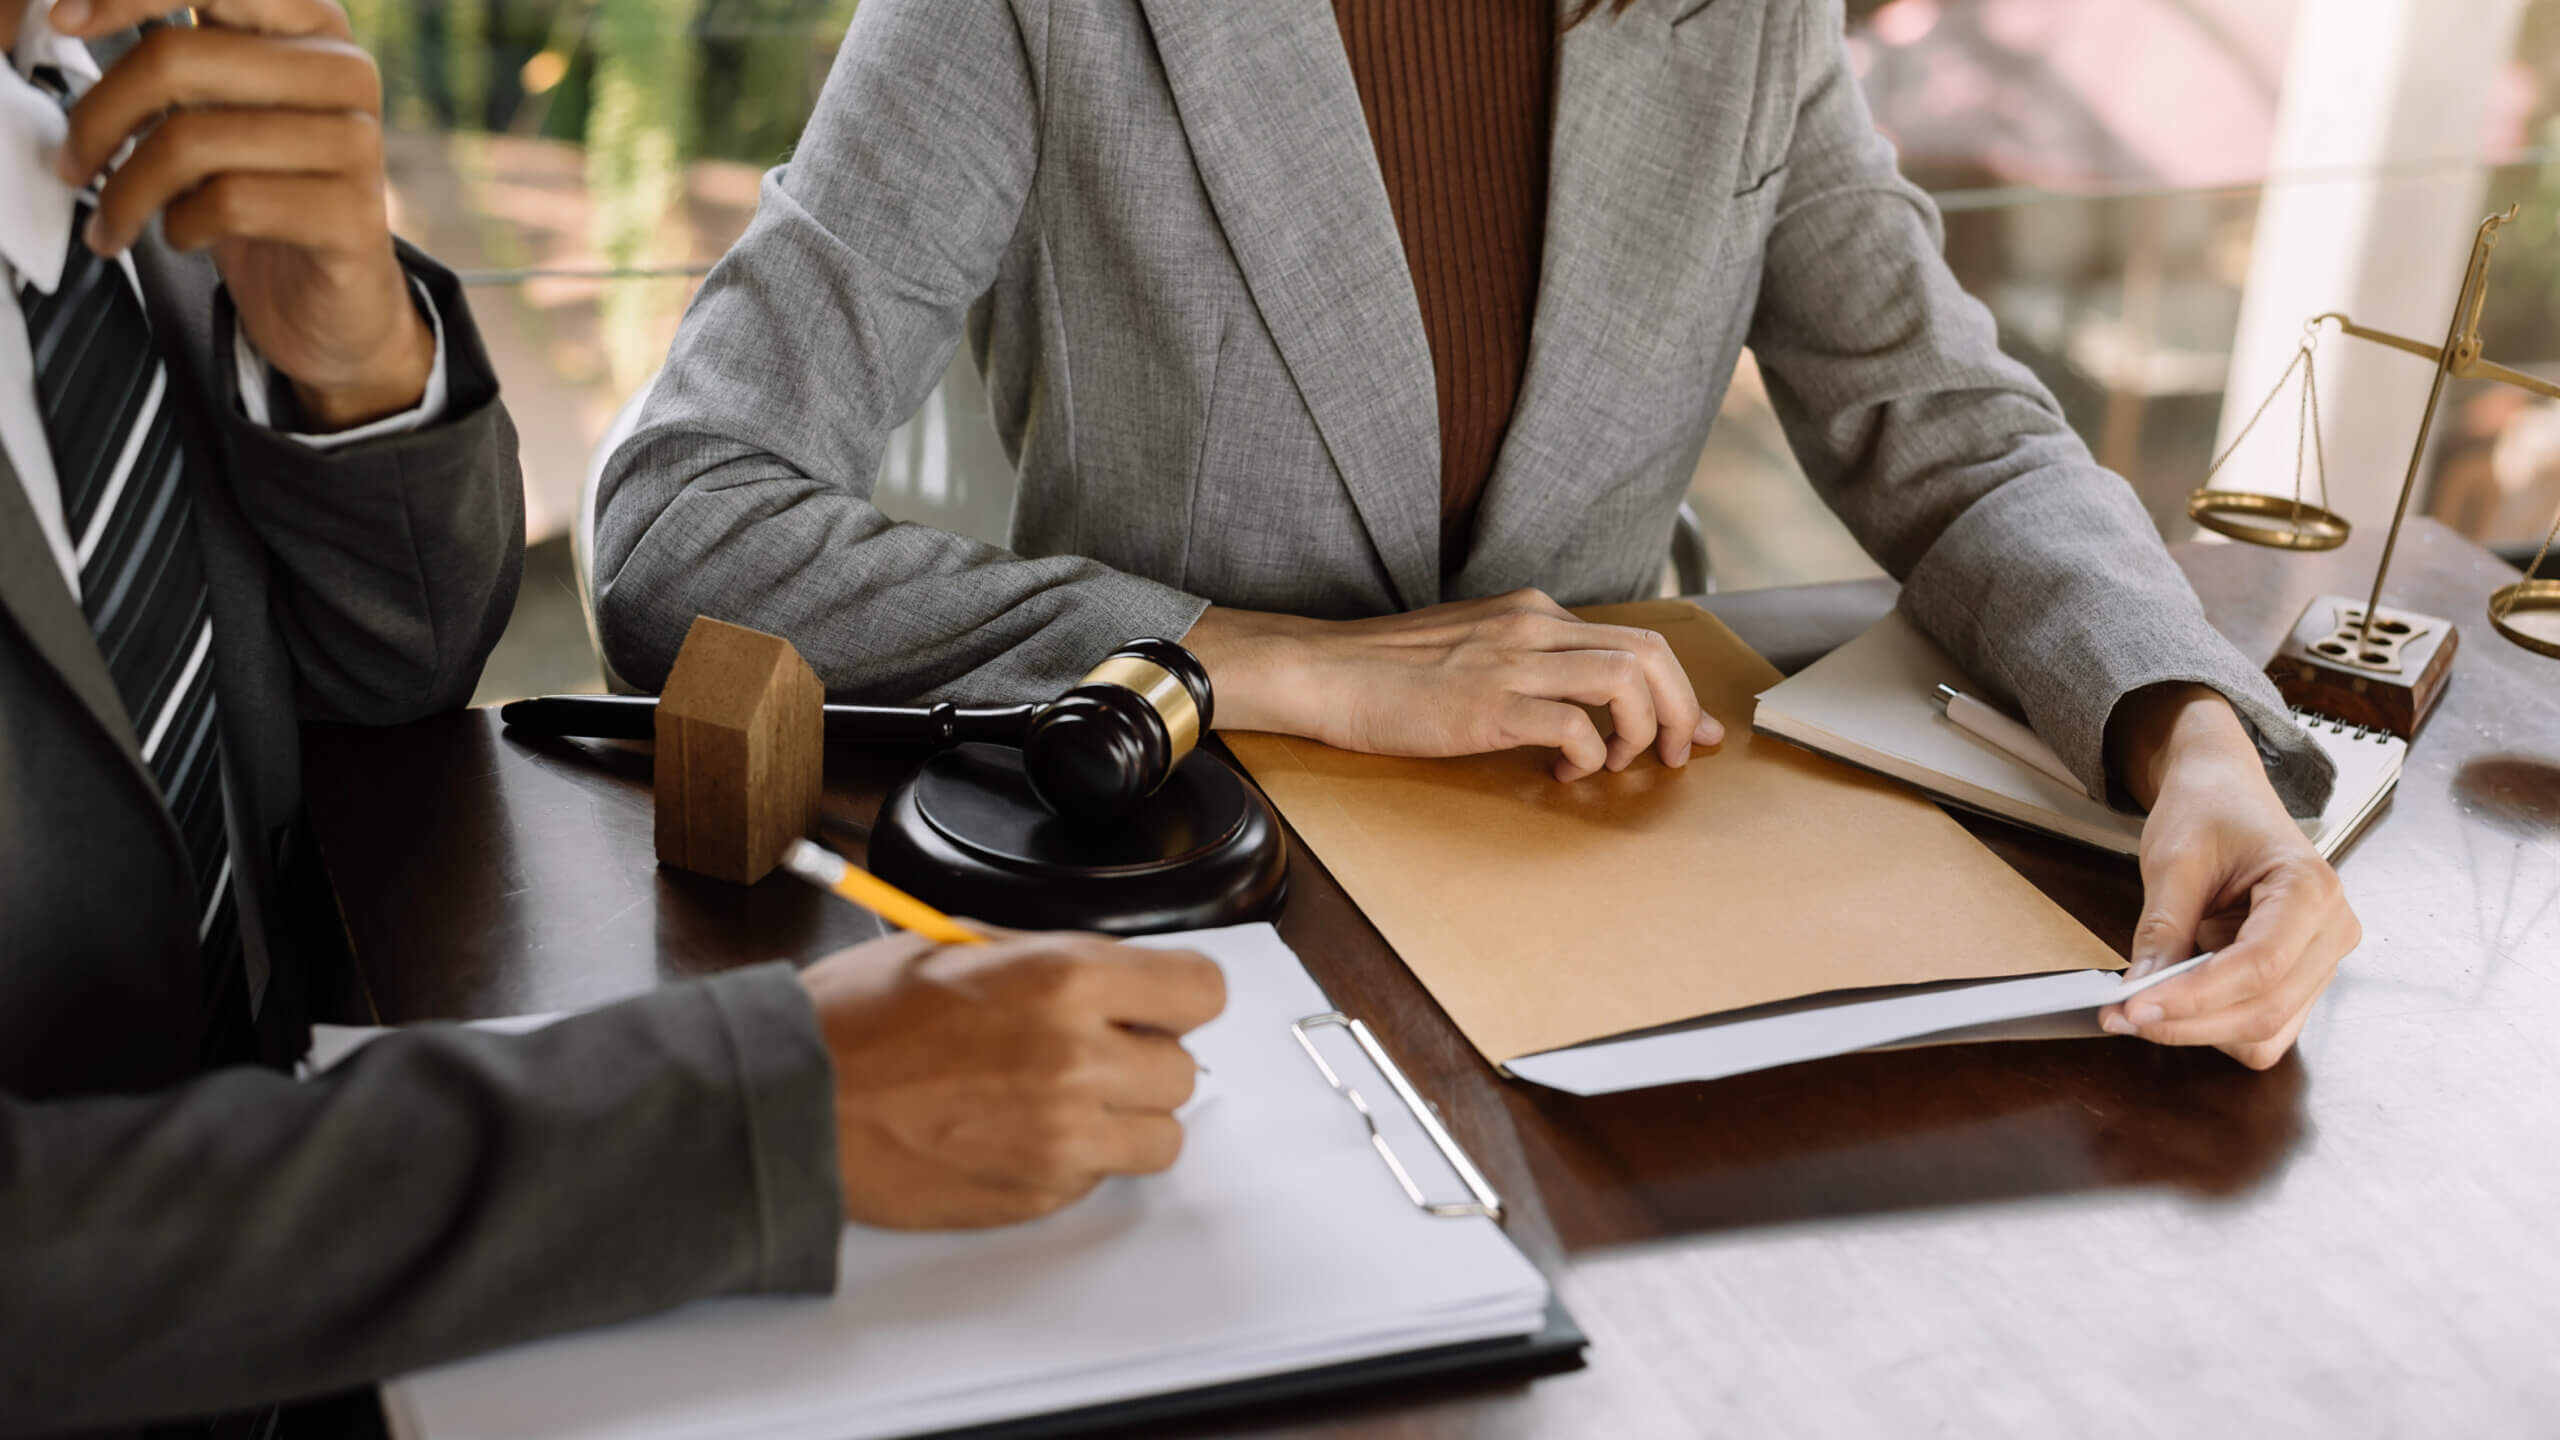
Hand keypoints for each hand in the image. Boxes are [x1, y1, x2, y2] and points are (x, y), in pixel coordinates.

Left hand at [51, 0, 431, 429]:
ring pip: (193, 139)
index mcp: (309, 22)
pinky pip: (230, 202)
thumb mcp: (218, 107)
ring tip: (113, 222)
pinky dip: (182, 227)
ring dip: (127, 192)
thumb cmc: (263, 191)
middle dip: (98, 118)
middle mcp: (344, 70)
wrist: (332, 301)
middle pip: (177, 58)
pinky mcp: (354, 214)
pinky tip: (185, 235)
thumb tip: (69, 11)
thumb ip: (176, 53)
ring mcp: (357, 142)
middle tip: (73, 165)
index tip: (63, 22)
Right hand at [797, 929, 1225, 1228]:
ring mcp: (1062, 1136)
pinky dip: (1076, 1158)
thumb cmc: (858, 1019)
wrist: (793, 1101)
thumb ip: (1055, 961)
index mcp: (1064, 978)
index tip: (1158, 1000)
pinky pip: (1099, 1177)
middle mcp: (1076, 1059)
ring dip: (1125, 1116)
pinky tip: (1019, 1129)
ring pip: (1160, 1136)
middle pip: (1183, 1069)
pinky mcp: (1038, 1193)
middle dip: (1145, 1056)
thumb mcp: (963, 945)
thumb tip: (1117, 979)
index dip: (1178, 995)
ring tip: (1065, 1097)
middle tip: (1093, 1048)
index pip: (1201, 991)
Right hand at [1184, 588, 1720, 780]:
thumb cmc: (1389, 672)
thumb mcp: (1472, 646)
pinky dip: (1590, 756)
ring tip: (1623, 764)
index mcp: (1533, 612)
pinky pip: (1574, 727)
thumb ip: (1527, 662)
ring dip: (1644, 731)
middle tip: (1677, 754)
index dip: (1679, 688)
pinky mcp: (1489, 706)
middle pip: (1650, 654)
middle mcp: (1534, 628)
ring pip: (1626, 681)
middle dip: (1681, 710)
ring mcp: (1513, 664)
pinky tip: (1568, 774)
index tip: (1694, 728)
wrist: (1327, 673)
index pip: (1636, 638)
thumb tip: (1577, 704)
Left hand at [2097, 684, 2360, 1068]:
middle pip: (2266, 1009)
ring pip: (2267, 1030)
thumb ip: (2162, 929)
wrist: (2225, 792)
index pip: (2259, 965)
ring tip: (2144, 1005)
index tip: (2135, 1008)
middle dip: (2189, 1022)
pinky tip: (2177, 1000)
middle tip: (2122, 1017)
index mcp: (2310, 888)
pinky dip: (2216, 1025)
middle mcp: (2332, 929)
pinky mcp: (2302, 978)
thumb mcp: (2173, 861)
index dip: (2195, 996)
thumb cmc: (2208, 811)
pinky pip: (2265, 1026)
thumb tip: (2140, 991)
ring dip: (2201, 1030)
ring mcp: (2323, 959)